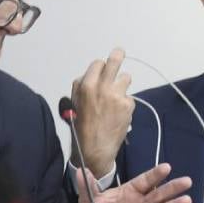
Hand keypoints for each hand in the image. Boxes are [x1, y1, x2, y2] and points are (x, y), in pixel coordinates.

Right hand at [71, 47, 134, 176]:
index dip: (100, 67)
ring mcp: (118, 96)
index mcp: (87, 86)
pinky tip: (118, 113)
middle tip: (120, 52)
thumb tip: (91, 75)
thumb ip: (82, 86)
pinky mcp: (128, 106)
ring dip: (122, 84)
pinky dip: (125, 102)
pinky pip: (129, 97)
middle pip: (115, 60)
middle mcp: (103, 88)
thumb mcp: (74, 103)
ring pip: (126, 77)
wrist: (95, 149)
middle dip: (118, 54)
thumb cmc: (82, 127)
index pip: (98, 64)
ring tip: (116, 96)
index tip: (103, 68)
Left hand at [77, 162, 192, 202]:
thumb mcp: (89, 201)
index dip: (155, 175)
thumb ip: (88, 187)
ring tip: (186, 200)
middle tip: (187, 181)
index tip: (167, 167)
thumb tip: (81, 171)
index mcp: (129, 192)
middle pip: (159, 194)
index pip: (145, 181)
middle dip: (173, 187)